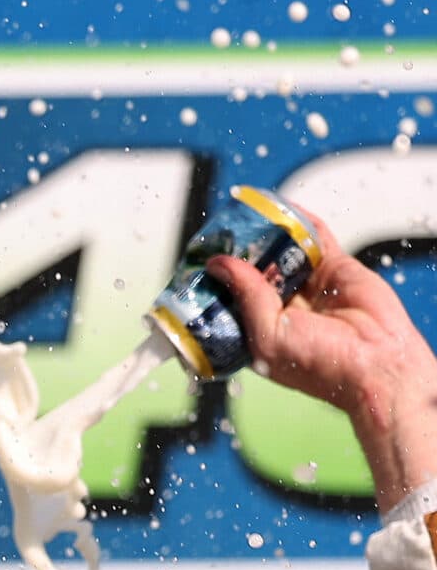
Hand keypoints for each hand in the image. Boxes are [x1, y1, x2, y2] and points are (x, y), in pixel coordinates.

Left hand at [216, 213, 436, 510]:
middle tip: (217, 232)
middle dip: (236, 253)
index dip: (213, 282)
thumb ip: (246, 295)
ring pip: (280, 251)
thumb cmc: (319, 364)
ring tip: (241, 214)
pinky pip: (314, 237)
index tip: (195, 263)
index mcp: (258, 330)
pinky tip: (279, 204)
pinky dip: (298, 220)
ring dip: (264, 233)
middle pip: (252, 271)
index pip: (228, 299)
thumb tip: (218, 264)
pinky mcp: (334, 267)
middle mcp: (280, 306)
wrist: (375, 362)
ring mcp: (307, 284)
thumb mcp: (266, 333)